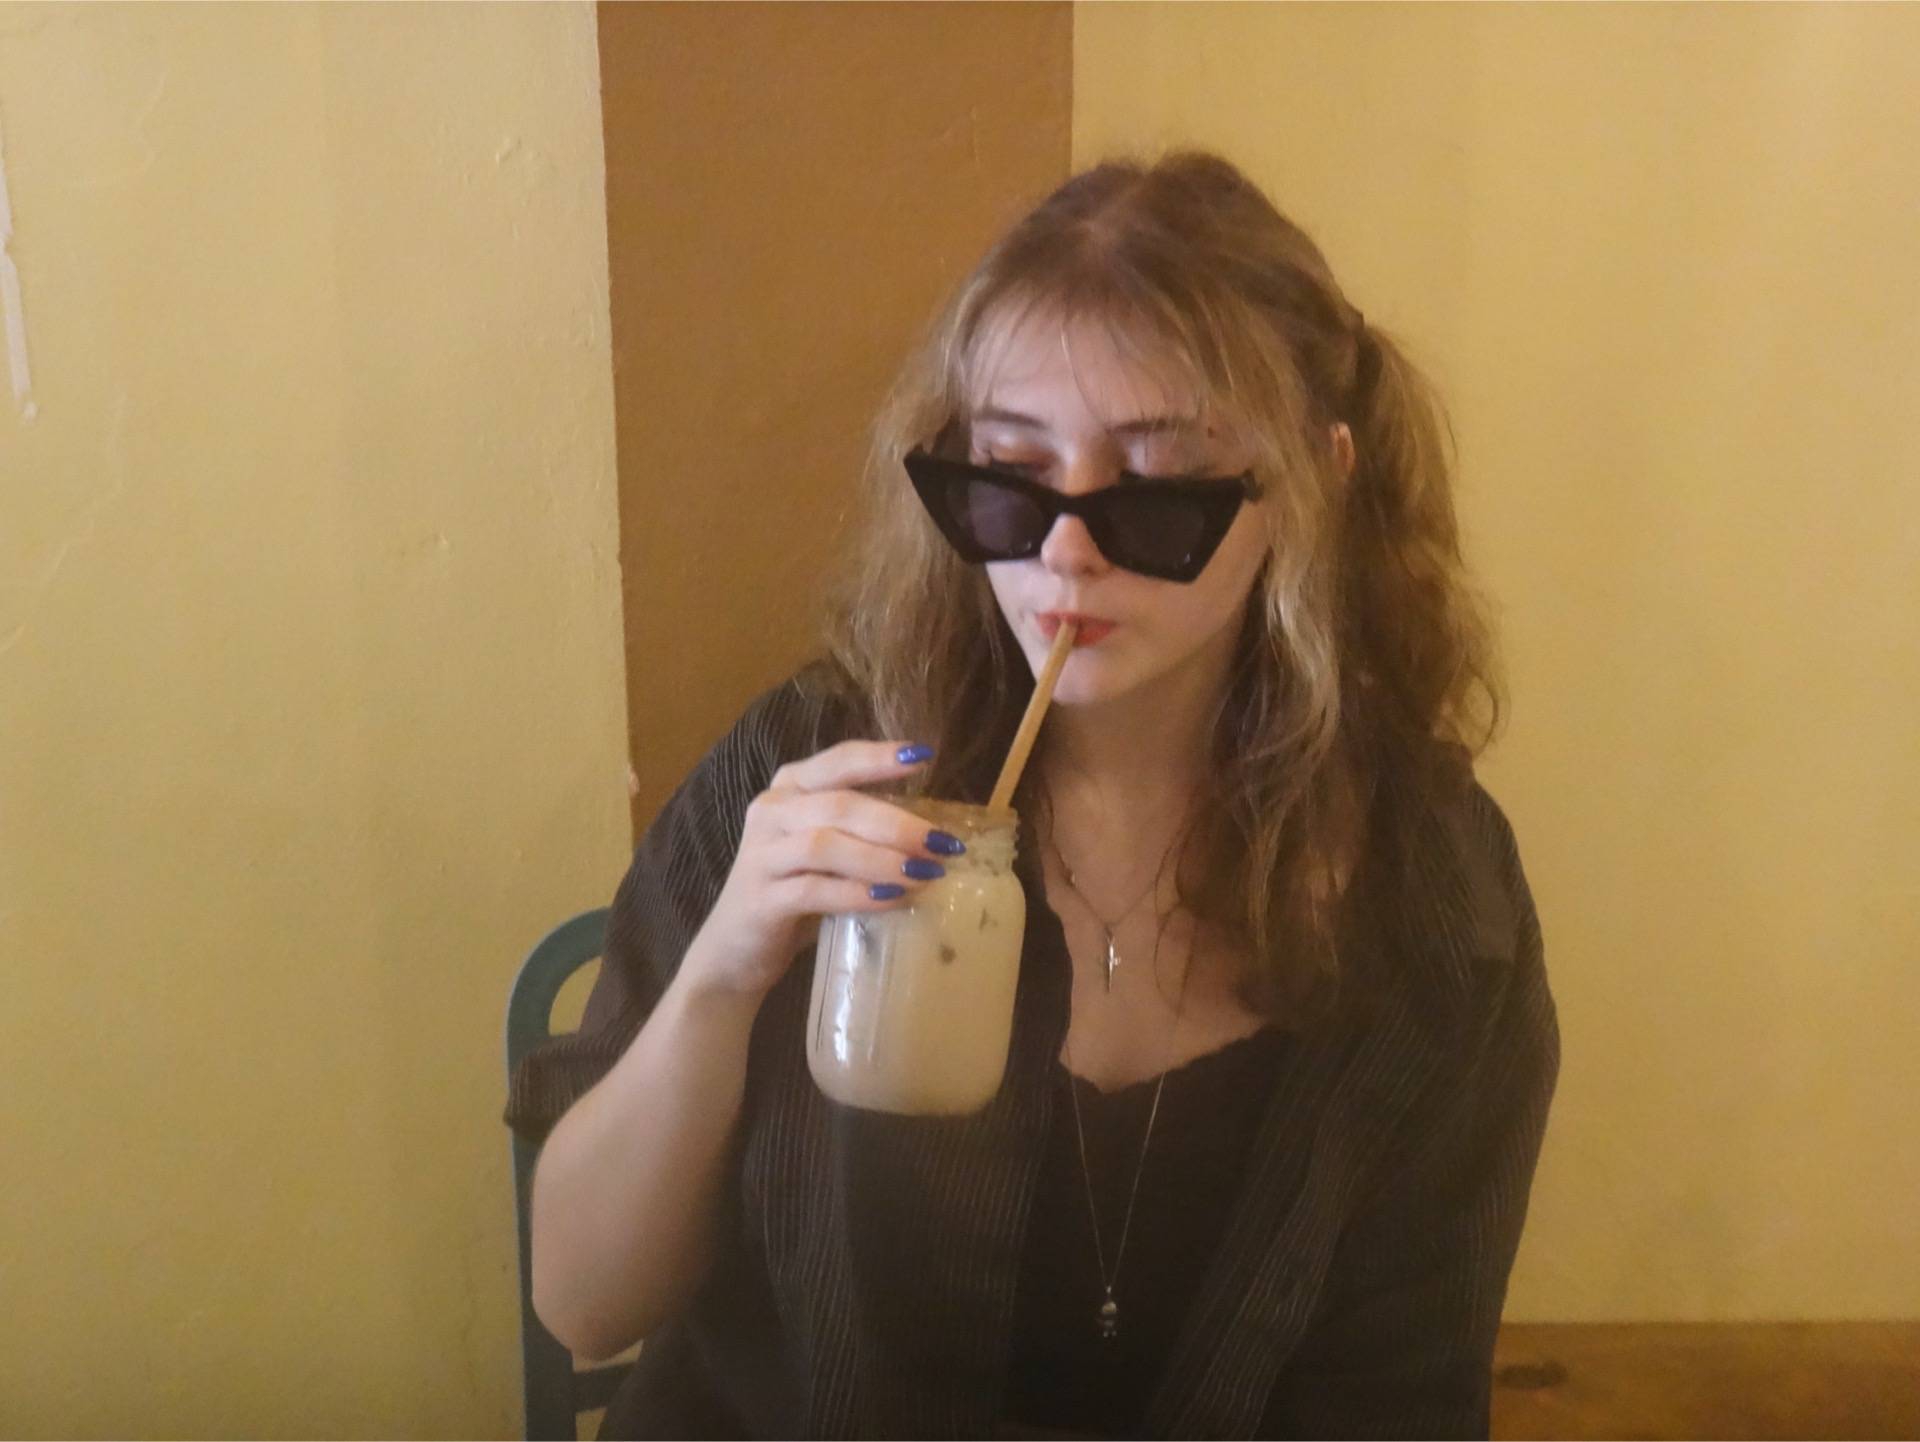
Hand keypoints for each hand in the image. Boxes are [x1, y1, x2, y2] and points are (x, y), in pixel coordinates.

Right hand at [680, 741, 960, 997]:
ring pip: (825, 844)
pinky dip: (856, 894)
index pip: (838, 760)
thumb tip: (934, 836)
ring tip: (923, 874)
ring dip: (880, 858)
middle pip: (839, 804)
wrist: (736, 948)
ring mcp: (762, 854)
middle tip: (941, 843)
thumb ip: (864, 833)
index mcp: (791, 787)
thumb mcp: (829, 853)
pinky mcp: (760, 899)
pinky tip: (890, 899)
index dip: (880, 758)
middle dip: (896, 823)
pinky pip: (813, 890)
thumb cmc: (795, 892)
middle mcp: (772, 810)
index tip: (923, 756)